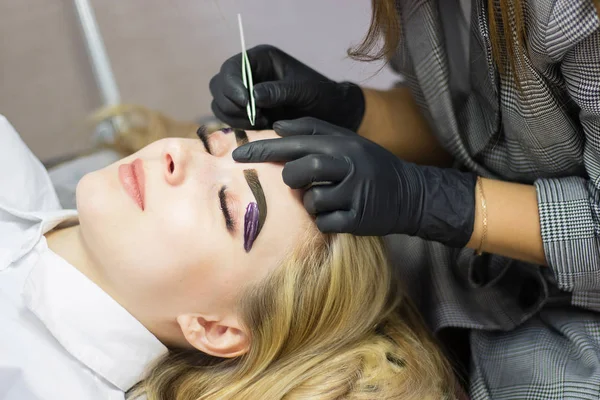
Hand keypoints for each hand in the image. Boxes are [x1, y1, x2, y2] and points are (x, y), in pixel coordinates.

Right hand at [209, 45, 364, 130]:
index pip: (231, 68)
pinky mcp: (247, 113)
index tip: (247, 103)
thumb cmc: (323, 97)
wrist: (334, 115)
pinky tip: (261, 128)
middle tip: (257, 117)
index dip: (233, 86)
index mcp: (261, 59)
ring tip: (262, 123)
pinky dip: (239, 126)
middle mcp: (249, 75)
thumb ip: (279, 91)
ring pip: (220, 105)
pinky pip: (229, 120)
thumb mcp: (305, 91)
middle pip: (219, 86)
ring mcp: (245, 94)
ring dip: (235, 118)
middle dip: (232, 104)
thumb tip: (253, 96)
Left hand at [232, 117, 476, 246]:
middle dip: (292, 180)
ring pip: (310, 201)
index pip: (293, 144)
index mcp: (341, 144)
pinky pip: (324, 222)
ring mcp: (352, 193)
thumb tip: (279, 126)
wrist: (408, 194)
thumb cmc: (370, 165)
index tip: (236, 155)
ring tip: (332, 197)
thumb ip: (314, 130)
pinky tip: (342, 212)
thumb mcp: (348, 140)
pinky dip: (327, 220)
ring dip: (314, 202)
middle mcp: (347, 165)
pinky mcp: (357, 220)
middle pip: (297, 172)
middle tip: (302, 182)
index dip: (262, 150)